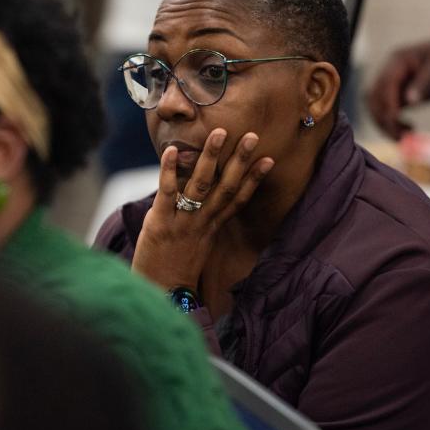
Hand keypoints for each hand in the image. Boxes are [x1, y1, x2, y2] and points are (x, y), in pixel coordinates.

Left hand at [132, 129, 273, 292]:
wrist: (160, 296)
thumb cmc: (174, 272)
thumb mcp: (196, 247)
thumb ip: (201, 225)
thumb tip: (204, 205)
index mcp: (212, 228)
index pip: (238, 200)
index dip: (254, 179)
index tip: (269, 159)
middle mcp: (202, 223)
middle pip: (226, 188)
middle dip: (240, 160)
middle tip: (252, 135)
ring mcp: (183, 223)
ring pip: (201, 185)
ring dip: (211, 157)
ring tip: (219, 133)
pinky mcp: (160, 224)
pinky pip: (168, 192)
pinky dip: (170, 170)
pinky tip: (172, 150)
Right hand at [366, 35, 429, 139]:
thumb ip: (425, 83)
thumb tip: (411, 101)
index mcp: (397, 61)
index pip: (385, 85)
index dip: (388, 104)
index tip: (396, 121)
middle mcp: (386, 72)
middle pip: (374, 98)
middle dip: (383, 118)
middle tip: (401, 136)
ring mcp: (386, 84)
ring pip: (374, 106)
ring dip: (383, 123)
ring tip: (403, 137)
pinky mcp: (390, 94)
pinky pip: (382, 110)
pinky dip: (388, 123)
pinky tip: (404, 130)